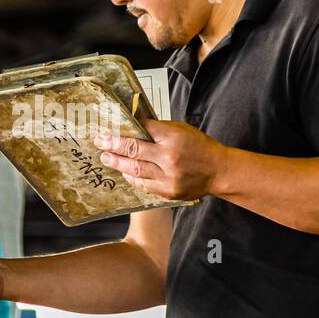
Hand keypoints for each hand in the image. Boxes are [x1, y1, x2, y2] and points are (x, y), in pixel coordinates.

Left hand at [95, 120, 225, 201]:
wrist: (219, 172)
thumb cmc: (200, 147)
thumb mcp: (182, 130)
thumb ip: (159, 129)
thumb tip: (135, 125)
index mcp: (174, 138)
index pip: (144, 129)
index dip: (126, 127)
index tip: (112, 126)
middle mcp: (169, 158)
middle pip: (134, 150)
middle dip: (113, 146)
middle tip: (100, 142)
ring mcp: (168, 177)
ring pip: (135, 170)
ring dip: (118, 163)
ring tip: (106, 158)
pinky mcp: (168, 192)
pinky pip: (144, 184)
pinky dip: (133, 177)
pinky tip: (124, 171)